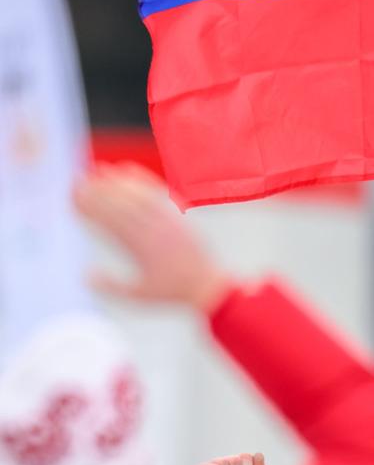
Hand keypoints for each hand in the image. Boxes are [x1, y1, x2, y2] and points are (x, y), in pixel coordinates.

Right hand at [74, 163, 229, 310]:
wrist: (207, 285)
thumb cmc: (172, 291)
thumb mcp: (140, 295)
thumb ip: (112, 286)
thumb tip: (86, 275)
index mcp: (143, 249)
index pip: (113, 222)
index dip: (93, 207)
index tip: (75, 197)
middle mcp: (156, 230)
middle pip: (124, 205)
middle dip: (100, 190)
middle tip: (79, 179)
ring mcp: (169, 220)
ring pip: (140, 195)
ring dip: (119, 181)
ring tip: (100, 169)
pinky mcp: (179, 214)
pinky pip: (159, 193)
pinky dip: (143, 179)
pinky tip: (128, 170)